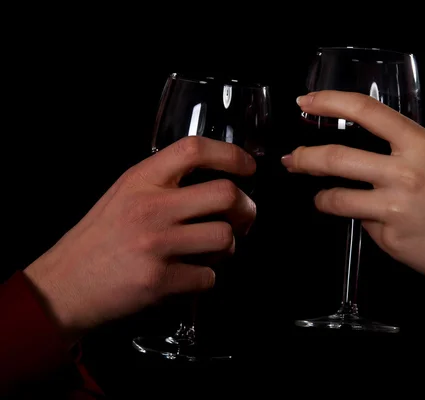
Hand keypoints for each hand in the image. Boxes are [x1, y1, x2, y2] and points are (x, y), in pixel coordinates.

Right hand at [24, 137, 256, 342]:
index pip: (194, 149)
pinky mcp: (160, 280)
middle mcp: (150, 207)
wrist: (64, 286)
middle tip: (243, 217)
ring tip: (212, 251)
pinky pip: (209, 276)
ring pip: (225, 238)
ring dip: (228, 247)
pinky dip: (206, 278)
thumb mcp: (124, 194)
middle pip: (226, 194)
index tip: (248, 166)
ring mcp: (156, 244)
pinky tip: (189, 275)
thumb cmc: (100, 239)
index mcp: (141, 180)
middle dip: (246, 208)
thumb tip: (218, 182)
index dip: (231, 154)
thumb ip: (164, 183)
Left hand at [283, 91, 424, 290]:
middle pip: (336, 157)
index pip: (365, 110)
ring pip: (335, 198)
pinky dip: (362, 223)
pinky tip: (380, 225)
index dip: (329, 102)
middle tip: (293, 159)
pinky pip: (361, 226)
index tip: (305, 101)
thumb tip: (359, 154)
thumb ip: (401, 150)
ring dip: (321, 198)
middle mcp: (404, 172)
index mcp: (419, 143)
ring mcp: (394, 207)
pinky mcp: (389, 237)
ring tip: (321, 198)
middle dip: (305, 158)